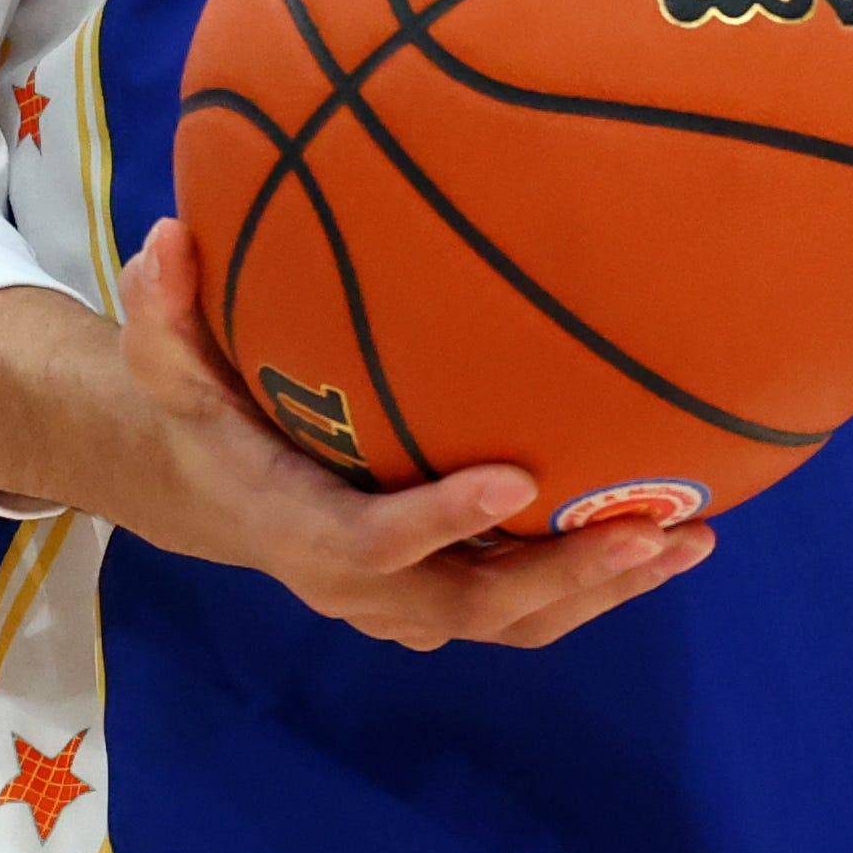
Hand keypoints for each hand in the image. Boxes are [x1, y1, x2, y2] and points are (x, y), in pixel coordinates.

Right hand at [100, 220, 711, 650]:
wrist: (211, 492)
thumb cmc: (202, 412)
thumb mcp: (166, 361)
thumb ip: (163, 308)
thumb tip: (165, 234)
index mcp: (298, 526)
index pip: (372, 541)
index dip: (441, 521)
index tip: (517, 479)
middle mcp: (358, 584)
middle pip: (472, 602)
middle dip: (562, 575)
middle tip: (648, 529)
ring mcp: (407, 601)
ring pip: (514, 619)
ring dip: (604, 588)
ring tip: (689, 539)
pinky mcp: (443, 593)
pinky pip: (526, 607)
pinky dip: (599, 582)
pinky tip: (675, 530)